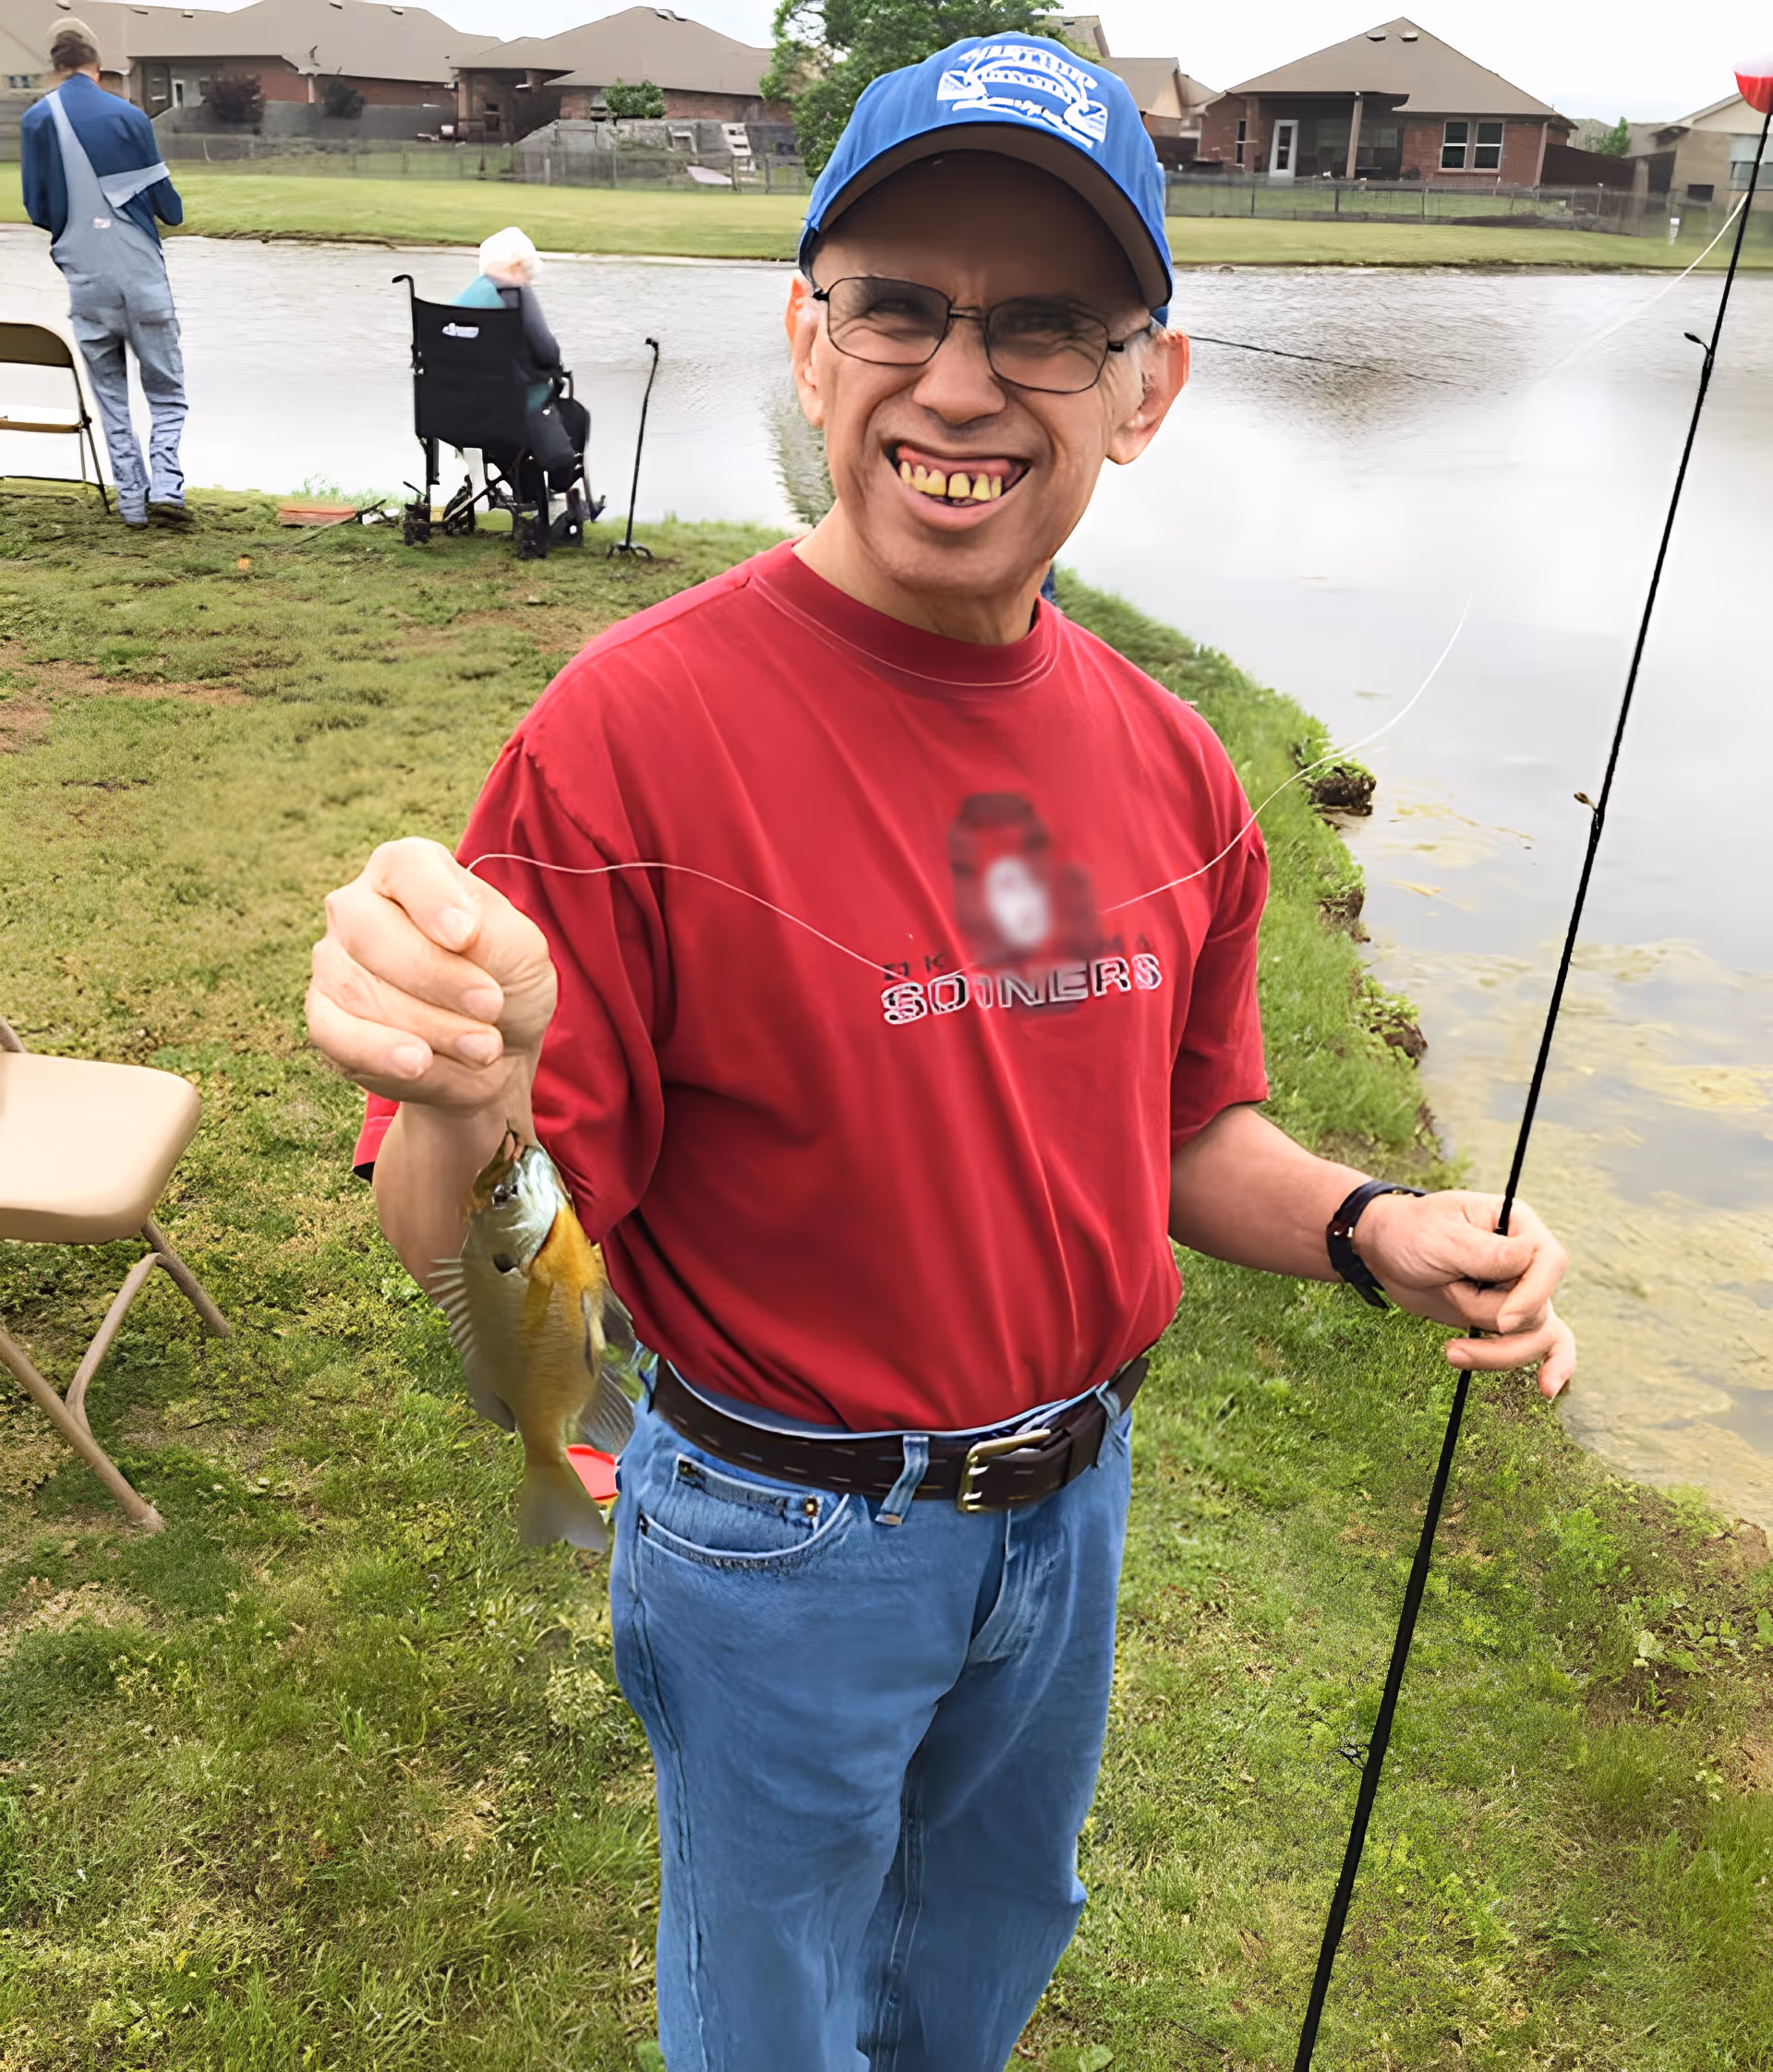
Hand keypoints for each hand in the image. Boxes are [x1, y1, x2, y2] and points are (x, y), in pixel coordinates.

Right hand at [306, 837, 556, 1111]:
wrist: (493, 1051)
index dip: (433, 900)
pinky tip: (420, 1063)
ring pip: (360, 990)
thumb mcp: (521, 951)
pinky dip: (383, 1053)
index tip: (466, 936)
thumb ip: (493, 934)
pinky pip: (336, 1035)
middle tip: (492, 1005)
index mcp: (408, 871)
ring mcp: (333, 963)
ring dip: (431, 1026)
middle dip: (437, 977)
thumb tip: (459, 933)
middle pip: (368, 929)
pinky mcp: (325, 1021)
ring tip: (484, 1047)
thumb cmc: (504, 982)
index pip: (404, 865)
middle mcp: (358, 908)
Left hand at [1354, 1190, 1575, 1397]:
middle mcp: (1527, 1259)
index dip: (1531, 1295)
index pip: (1549, 1262)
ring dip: (1495, 1353)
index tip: (1502, 1320)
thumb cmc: (1410, 1232)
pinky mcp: (1506, 1317)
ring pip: (1536, 1334)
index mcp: (1518, 1225)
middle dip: (1499, 1328)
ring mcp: (1519, 1291)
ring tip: (1452, 1354)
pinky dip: (1551, 1365)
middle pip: (1541, 1307)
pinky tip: (1548, 1388)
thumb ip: (1487, 1252)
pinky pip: (1540, 1343)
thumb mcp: (1442, 1237)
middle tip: (1455, 1346)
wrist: (1385, 1251)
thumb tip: (1529, 1259)